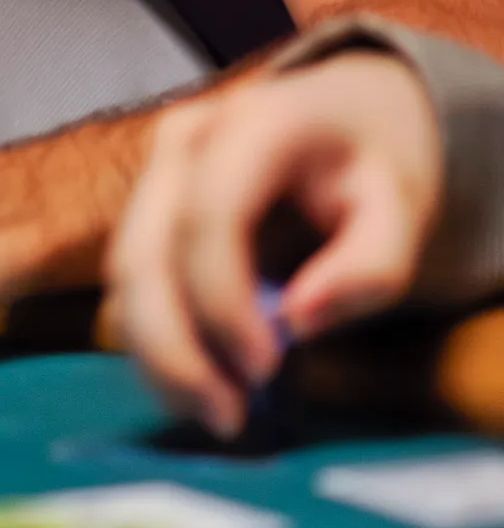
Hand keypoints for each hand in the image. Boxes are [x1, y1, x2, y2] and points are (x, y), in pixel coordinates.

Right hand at [106, 51, 442, 437]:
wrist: (342, 109)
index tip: (266, 369)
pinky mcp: (144, 206)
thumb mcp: (403, 207)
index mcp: (255, 123)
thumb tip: (295, 320)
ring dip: (158, 356)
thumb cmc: (373, 160)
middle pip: (143, 254)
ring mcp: (154, 169)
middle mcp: (185, 139)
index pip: (209, 215)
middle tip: (228, 418)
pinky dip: (155, 341)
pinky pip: (130, 284)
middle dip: (174, 350)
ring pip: (123, 276)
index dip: (223, 302)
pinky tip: (201, 380)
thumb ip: (370, 266)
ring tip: (219, 410)